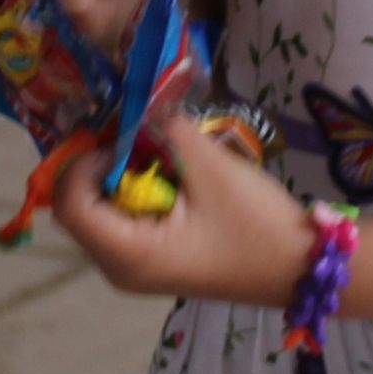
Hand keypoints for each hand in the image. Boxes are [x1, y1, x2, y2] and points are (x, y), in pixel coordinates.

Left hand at [56, 101, 317, 304]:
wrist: (301, 269)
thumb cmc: (257, 226)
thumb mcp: (211, 169)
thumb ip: (167, 131)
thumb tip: (140, 103)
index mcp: (129, 254)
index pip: (71, 205)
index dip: (84, 162)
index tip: (122, 136)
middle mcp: (119, 268)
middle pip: (78, 209)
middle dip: (99, 165)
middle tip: (135, 133)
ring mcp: (134, 268)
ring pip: (98, 213)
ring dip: (117, 176)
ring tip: (154, 149)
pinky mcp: (152, 260)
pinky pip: (121, 221)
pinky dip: (132, 191)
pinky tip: (166, 173)